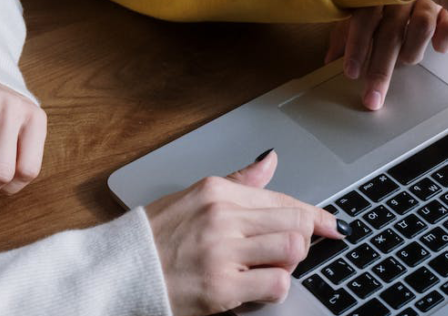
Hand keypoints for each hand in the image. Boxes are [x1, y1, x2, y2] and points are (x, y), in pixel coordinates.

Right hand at [145, 150, 347, 315]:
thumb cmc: (153, 238)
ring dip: (287, 264)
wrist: (115, 273)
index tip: (332, 225)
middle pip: (295, 223)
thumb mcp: (193, 197)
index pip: (283, 198)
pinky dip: (274, 288)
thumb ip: (238, 183)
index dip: (316, 214)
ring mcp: (222, 252)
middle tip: (285, 253)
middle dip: (301, 240)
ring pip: (292, 251)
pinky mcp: (220, 287)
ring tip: (265, 268)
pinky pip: (275, 284)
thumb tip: (270, 160)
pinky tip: (255, 287)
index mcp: (217, 192)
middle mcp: (222, 217)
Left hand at [327, 0, 447, 109]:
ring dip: (412, 52)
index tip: (351, 73)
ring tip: (407, 62)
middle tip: (372, 97)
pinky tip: (439, 48)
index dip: (357, 46)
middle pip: (390, 31)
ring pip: (421, 26)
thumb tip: (330, 58)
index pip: (364, 18)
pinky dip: (446, 38)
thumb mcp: (363, 6)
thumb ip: (346, 31)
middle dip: (380, 69)